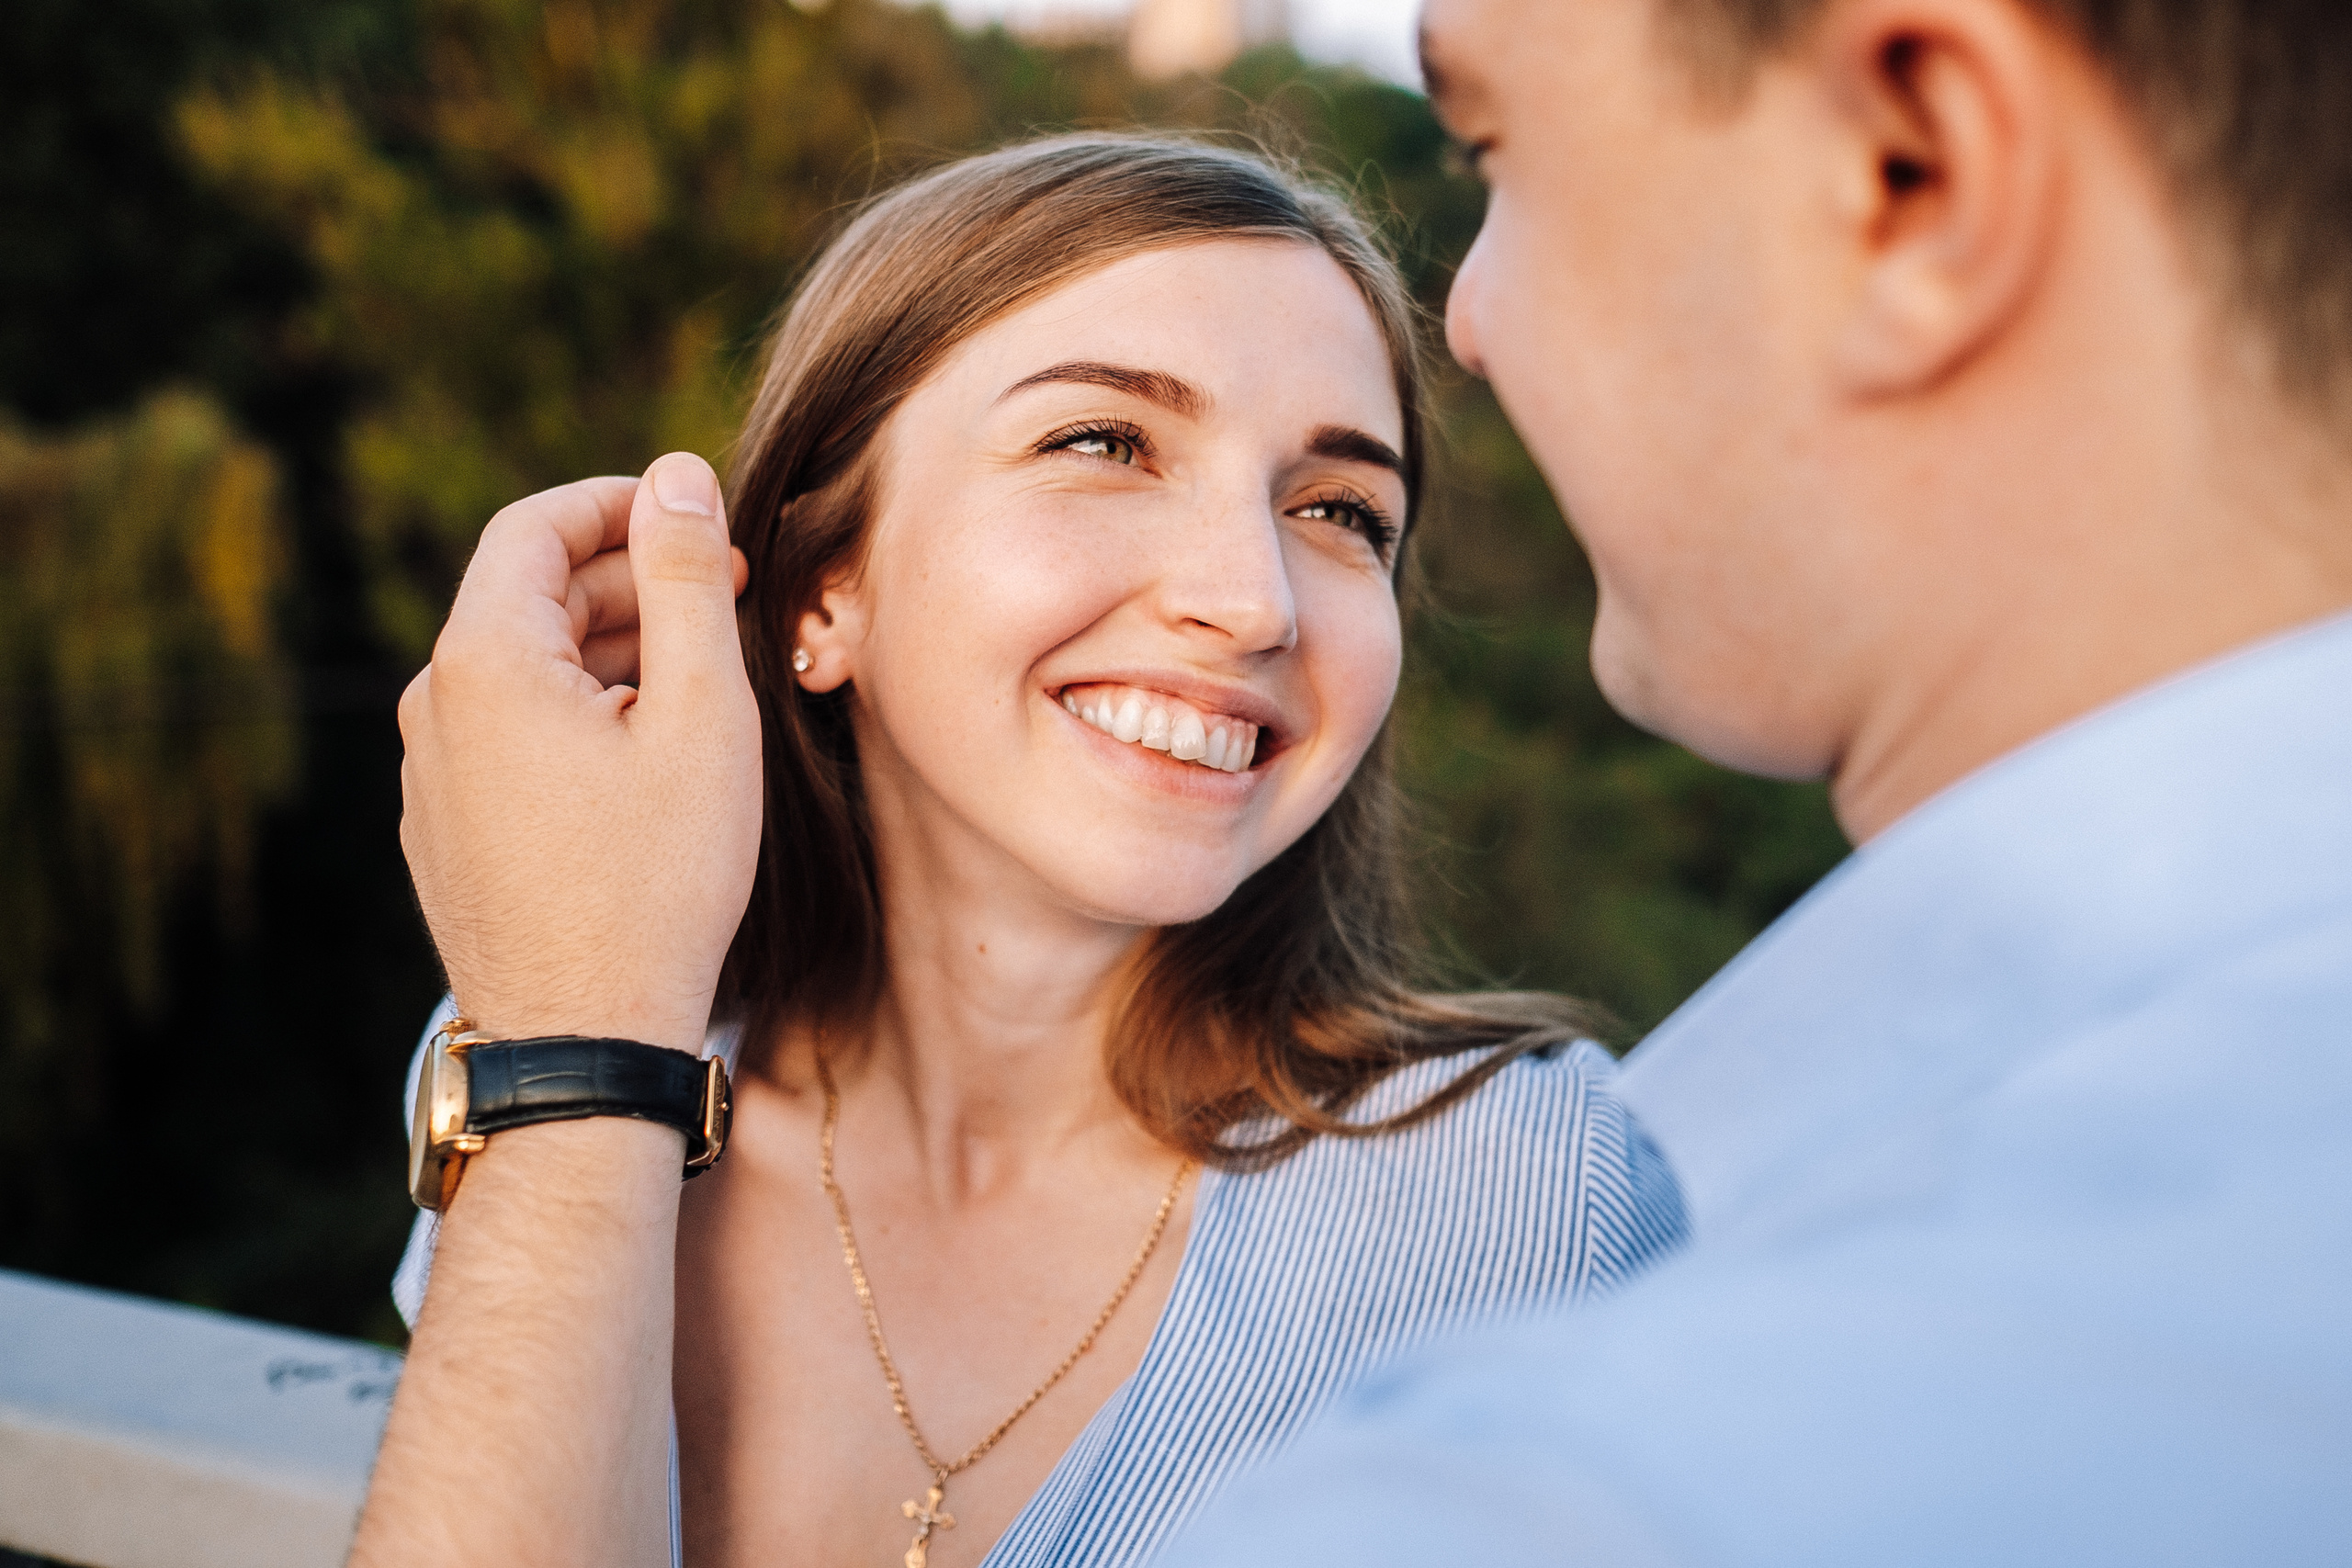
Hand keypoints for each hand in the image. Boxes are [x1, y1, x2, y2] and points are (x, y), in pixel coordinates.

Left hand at [398, 454, 760, 1053]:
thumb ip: (687, 580)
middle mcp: (432, 707)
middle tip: (727, 595)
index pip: (535, 527)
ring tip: (700, 682)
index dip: (619, 504)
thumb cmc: (656, 881)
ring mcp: (428, 775)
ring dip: (607, 653)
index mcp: (483, 660)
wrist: (584, 1039)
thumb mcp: (701, 714)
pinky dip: (574, 715)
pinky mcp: (443, 831)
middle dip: (628, 580)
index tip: (696, 515)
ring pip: (521, 673)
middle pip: (528, 598)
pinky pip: (507, 737)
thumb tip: (678, 477)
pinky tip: (646, 758)